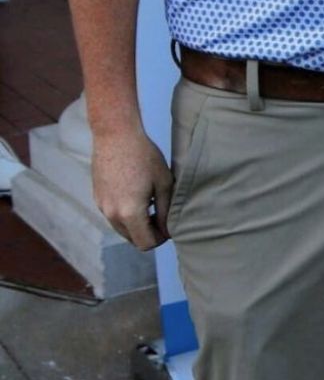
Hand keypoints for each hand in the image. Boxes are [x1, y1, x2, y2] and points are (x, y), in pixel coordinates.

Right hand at [92, 121, 173, 249]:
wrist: (116, 136)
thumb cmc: (145, 157)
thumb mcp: (163, 184)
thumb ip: (166, 211)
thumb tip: (168, 230)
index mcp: (130, 213)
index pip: (145, 243)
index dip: (161, 239)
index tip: (170, 227)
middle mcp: (112, 214)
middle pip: (132, 239)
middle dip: (149, 233)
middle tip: (162, 216)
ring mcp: (101, 207)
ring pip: (122, 228)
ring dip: (137, 224)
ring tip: (151, 205)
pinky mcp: (97, 198)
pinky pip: (113, 215)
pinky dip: (125, 214)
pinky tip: (137, 196)